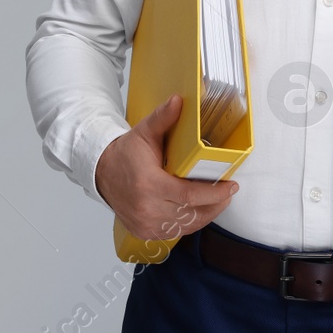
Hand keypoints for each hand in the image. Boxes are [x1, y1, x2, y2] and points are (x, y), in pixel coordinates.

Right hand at [96, 94, 238, 243]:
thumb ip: (163, 118)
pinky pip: (174, 232)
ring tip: (218, 201)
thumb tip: (179, 100)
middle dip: (215, 204)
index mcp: (149, 184)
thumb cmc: (125, 153)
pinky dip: (189, 223)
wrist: (101, 172)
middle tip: (228, 192)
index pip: (190, 195)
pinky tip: (198, 211)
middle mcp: (146, 208)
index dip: (214, 193)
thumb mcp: (144, 132)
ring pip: (186, 226)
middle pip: (192, 214)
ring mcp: (145, 224)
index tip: (230, 186)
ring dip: (205, 215)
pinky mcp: (144, 232)